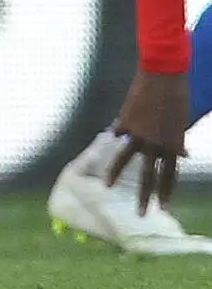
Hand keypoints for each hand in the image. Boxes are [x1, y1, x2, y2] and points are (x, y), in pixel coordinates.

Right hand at [109, 69, 191, 213]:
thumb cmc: (178, 96)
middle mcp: (155, 143)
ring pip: (125, 159)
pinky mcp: (125, 121)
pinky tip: (116, 136)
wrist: (163, 74)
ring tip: (106, 186)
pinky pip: (121, 132)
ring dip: (115, 174)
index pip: (170, 175)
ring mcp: (138, 133)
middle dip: (145, 196)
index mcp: (173, 144)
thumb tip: (182, 155)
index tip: (163, 208)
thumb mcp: (182, 123)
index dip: (167, 192)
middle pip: (149, 175)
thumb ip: (178, 142)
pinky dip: (120, 133)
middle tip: (142, 214)